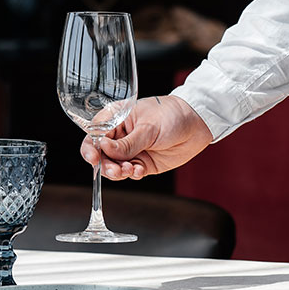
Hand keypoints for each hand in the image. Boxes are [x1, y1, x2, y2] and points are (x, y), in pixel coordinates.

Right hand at [80, 96, 212, 179]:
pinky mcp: (143, 163)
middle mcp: (121, 136)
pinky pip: (131, 172)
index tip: (93, 158)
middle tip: (115, 170)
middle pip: (102, 155)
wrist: (197, 124)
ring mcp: (131, 151)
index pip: (95, 134)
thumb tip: (105, 149)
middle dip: (105, 165)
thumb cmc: (172, 115)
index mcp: (116, 119)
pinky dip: (132, 174)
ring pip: (115, 166)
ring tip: (130, 170)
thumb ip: (127, 143)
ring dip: (118, 172)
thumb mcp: (148, 127)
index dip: (91, 148)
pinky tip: (139, 171)